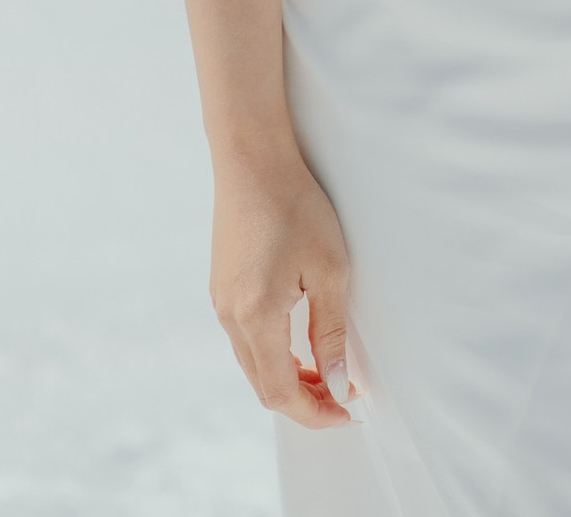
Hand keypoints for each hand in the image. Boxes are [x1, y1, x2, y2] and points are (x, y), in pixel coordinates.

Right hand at [210, 151, 357, 429]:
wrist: (251, 158)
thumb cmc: (295, 204)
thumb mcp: (328, 269)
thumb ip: (331, 332)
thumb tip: (337, 384)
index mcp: (255, 317)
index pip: (282, 393)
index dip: (316, 412)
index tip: (349, 412)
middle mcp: (230, 317)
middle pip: (264, 386)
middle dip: (304, 401)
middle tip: (343, 397)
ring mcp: (221, 303)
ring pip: (253, 365)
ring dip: (288, 378)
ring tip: (327, 372)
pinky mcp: (221, 288)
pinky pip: (245, 340)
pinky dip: (273, 354)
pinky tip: (299, 341)